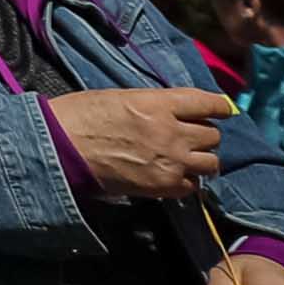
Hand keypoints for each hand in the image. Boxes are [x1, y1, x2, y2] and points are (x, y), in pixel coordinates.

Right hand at [48, 86, 233, 202]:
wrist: (60, 147)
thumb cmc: (82, 115)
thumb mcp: (121, 97)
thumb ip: (155, 105)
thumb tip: (175, 113)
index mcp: (159, 104)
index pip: (207, 103)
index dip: (220, 106)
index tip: (223, 109)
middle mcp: (172, 132)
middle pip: (212, 135)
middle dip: (203, 135)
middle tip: (189, 137)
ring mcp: (171, 162)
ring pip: (211, 163)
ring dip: (200, 160)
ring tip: (185, 159)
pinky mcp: (163, 186)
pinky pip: (193, 186)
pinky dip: (186, 181)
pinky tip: (171, 175)